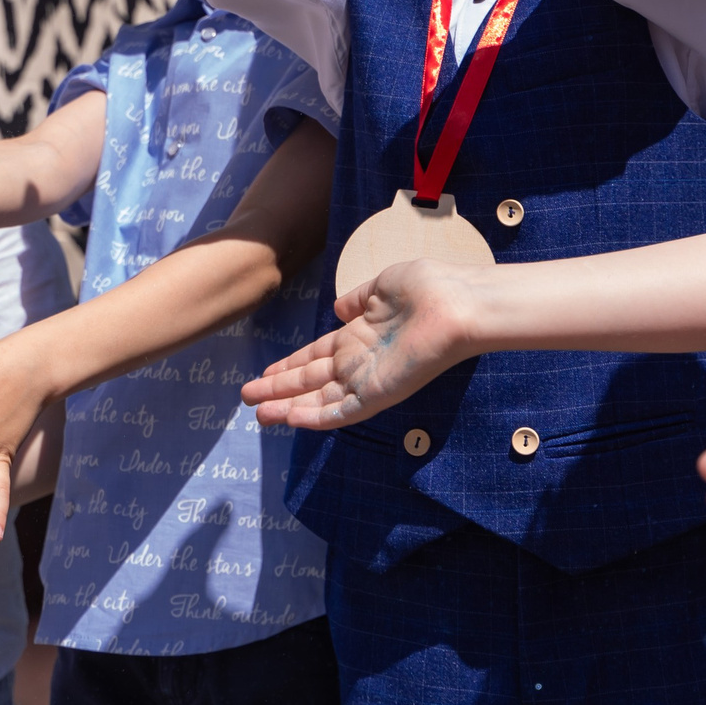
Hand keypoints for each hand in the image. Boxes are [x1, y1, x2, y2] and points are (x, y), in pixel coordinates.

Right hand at [240, 258, 469, 428]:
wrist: (457, 304)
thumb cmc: (428, 288)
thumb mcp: (384, 285)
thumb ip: (358, 298)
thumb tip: (338, 306)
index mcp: (359, 335)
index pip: (316, 355)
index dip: (289, 363)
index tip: (264, 371)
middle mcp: (359, 360)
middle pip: (310, 380)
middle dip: (278, 388)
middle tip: (247, 397)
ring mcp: (367, 379)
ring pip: (318, 400)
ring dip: (287, 407)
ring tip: (258, 415)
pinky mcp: (378, 394)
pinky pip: (341, 411)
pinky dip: (315, 417)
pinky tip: (290, 419)